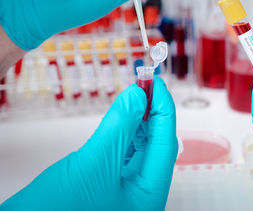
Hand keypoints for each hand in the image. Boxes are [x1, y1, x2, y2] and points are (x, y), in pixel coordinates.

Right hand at [1, 77, 177, 209]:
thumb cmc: (57, 210)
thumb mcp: (95, 162)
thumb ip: (119, 127)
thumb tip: (137, 96)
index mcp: (149, 194)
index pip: (166, 144)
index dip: (163, 110)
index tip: (156, 84)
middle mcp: (142, 192)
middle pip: (156, 145)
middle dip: (152, 113)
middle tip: (145, 85)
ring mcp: (126, 189)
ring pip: (141, 148)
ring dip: (139, 120)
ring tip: (136, 95)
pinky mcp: (109, 183)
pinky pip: (124, 153)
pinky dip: (125, 132)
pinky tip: (123, 116)